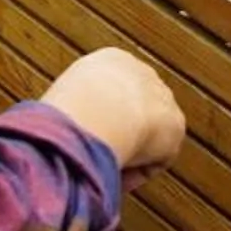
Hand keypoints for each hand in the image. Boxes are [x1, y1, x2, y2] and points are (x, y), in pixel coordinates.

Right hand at [42, 48, 185, 177]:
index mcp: (112, 59)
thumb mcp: (59, 96)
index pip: (112, 91)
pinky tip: (119, 169)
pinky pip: (155, 159)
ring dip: (129, 155)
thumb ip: (68, 108)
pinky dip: (137, 171)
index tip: (86, 140)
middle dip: (121, 136)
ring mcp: (162, 97)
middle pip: (133, 112)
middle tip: (99, 159)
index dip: (99, 120)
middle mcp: (142, 72)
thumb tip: (55, 134)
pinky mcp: (175, 123)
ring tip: (105, 168)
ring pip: (145, 136)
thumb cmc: (67, 107)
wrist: (96, 110)